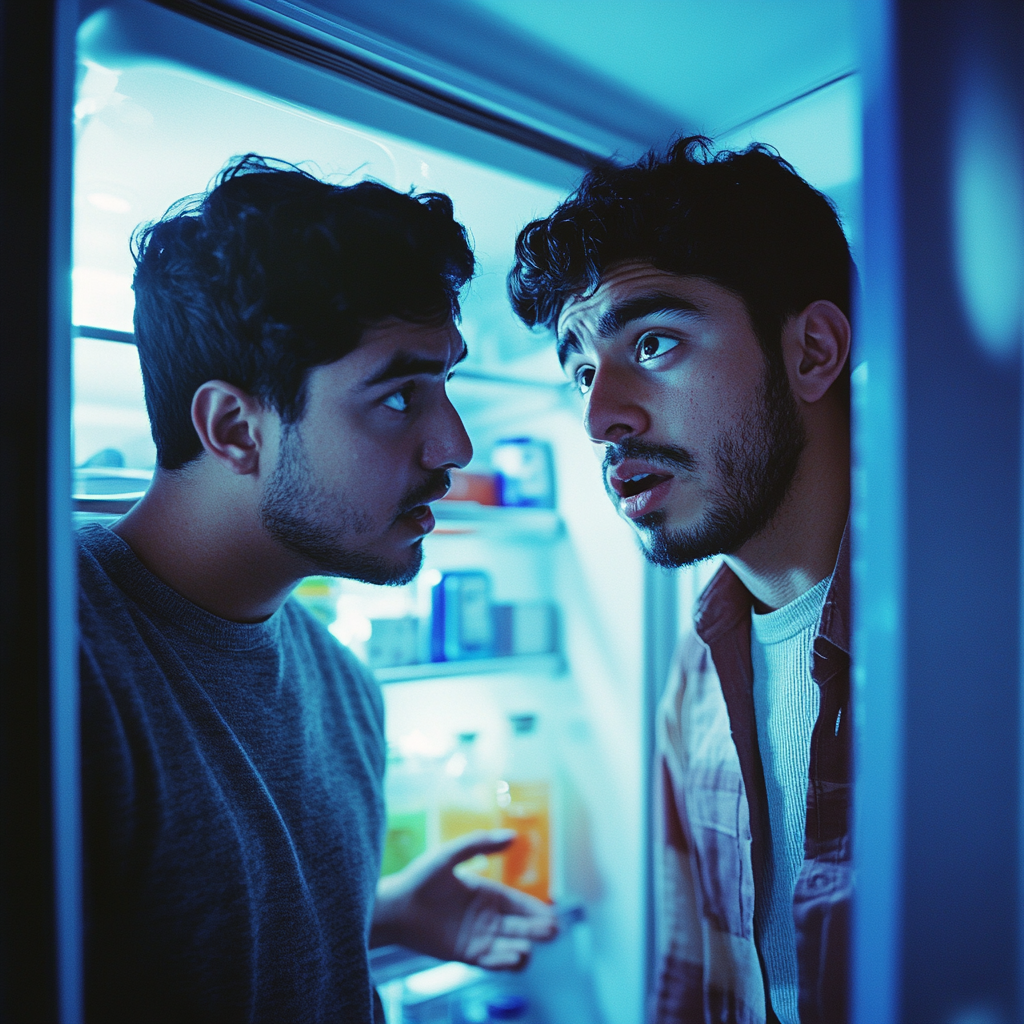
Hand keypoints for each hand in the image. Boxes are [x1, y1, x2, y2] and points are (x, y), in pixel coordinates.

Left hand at [371, 829, 557, 969]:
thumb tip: (513, 835)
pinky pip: (491, 961)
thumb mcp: (450, 855)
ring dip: (522, 948)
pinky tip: (514, 957)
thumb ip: (480, 844)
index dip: (537, 910)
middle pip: (520, 926)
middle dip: (538, 930)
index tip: (554, 916)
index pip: (519, 904)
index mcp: (486, 893)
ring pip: (510, 946)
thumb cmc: (419, 878)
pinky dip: (505, 962)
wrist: (393, 908)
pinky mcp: (465, 955)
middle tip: (552, 931)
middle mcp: (486, 917)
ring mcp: (477, 937)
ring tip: (526, 947)